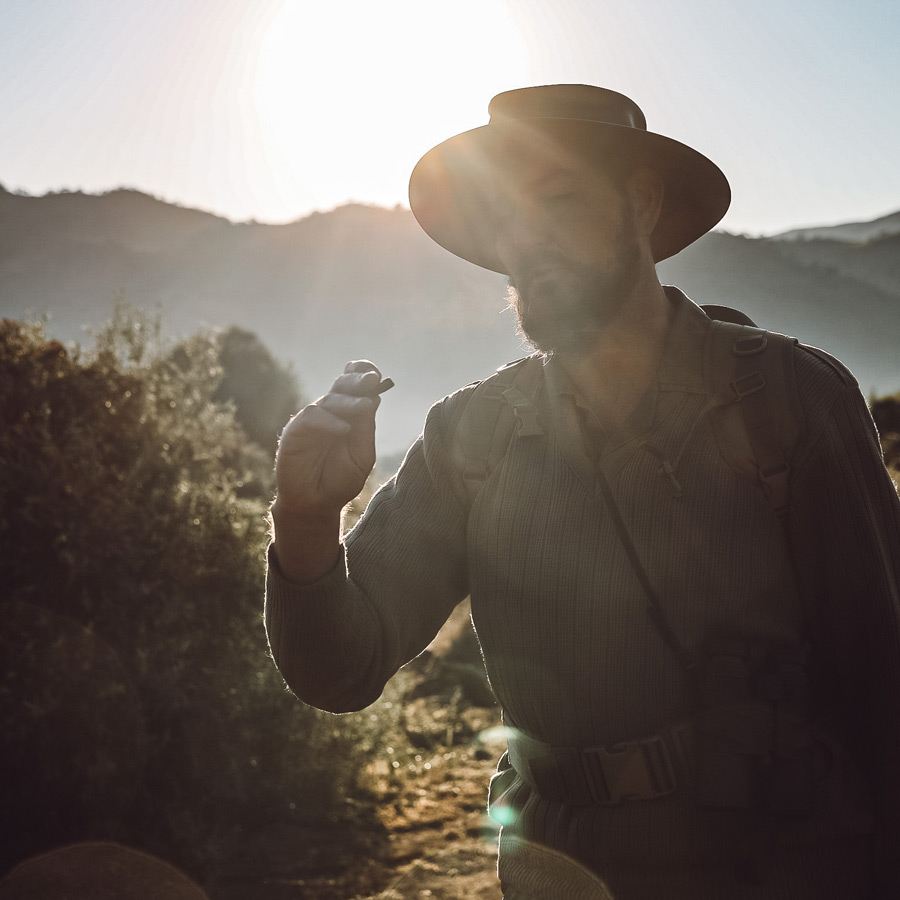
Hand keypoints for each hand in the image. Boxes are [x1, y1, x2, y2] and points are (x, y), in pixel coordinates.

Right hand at [274, 360, 382, 518]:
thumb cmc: (340, 480)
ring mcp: (311, 421)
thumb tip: (374, 398)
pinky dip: (328, 421)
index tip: (376, 374)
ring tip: (366, 406)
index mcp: (346, 415)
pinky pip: (310, 419)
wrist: (316, 504)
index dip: (361, 373)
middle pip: (341, 387)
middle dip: (357, 381)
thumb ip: (366, 428)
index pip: (352, 386)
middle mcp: (328, 413)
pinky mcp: (294, 433)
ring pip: (328, 401)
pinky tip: (343, 428)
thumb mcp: (362, 455)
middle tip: (372, 379)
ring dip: (348, 402)